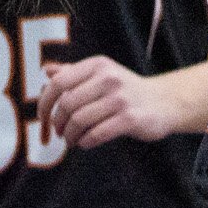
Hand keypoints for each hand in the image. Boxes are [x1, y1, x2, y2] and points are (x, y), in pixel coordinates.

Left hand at [42, 56, 179, 147]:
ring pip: (79, 120)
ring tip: (72, 140)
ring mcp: (120, 98)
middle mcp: (109, 78)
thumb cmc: (126, 89)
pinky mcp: (130, 118)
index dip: (45, 103)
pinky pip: (96, 134)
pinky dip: (85, 142)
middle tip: (59, 133)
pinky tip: (86, 142)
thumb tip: (46, 70)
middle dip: (58, 123)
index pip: (59, 82)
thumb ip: (74, 73)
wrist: (164, 101)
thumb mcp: (102, 74)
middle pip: (67, 104)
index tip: (43, 118)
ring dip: (70, 136)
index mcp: (98, 65)